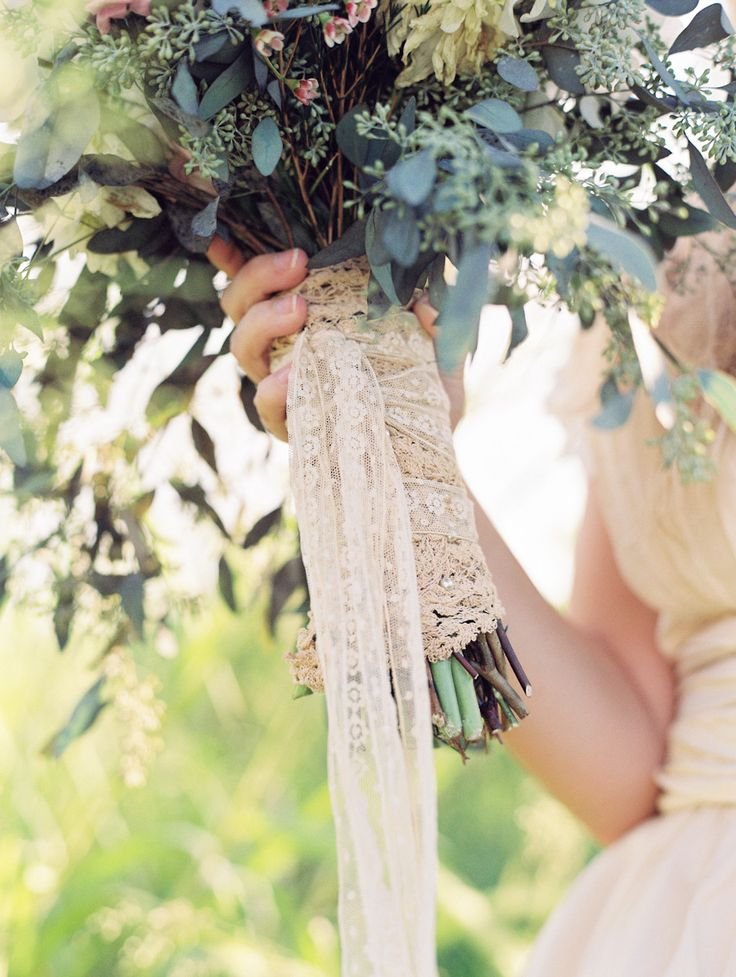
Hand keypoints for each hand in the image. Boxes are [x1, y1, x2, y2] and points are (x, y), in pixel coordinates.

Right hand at [208, 238, 464, 437]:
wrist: (434, 443)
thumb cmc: (426, 382)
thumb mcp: (435, 341)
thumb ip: (429, 315)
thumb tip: (421, 300)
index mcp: (307, 317)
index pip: (260, 281)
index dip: (232, 254)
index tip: (224, 227)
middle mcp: (285, 348)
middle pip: (239, 305)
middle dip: (258, 277)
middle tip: (299, 264)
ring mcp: (285, 386)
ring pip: (243, 347)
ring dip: (263, 320)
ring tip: (300, 308)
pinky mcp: (293, 426)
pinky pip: (266, 406)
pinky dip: (273, 390)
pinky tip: (290, 377)